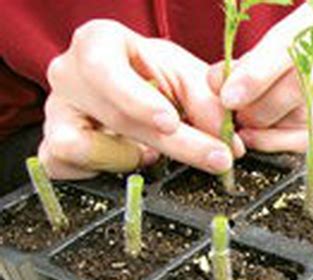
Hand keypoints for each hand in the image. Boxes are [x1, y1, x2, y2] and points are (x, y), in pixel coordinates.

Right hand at [41, 19, 243, 178]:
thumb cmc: (153, 79)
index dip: (137, 101)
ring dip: (127, 158)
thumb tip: (231, 146)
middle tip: (217, 159)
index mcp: (96, 45)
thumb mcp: (186, 79)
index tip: (171, 123)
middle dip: (172, 144)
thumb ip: (209, 104)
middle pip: (112, 118)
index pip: (106, 70)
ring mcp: (55, 114)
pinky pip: (66, 168)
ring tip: (149, 152)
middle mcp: (68, 76)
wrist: (127, 93)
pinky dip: (102, 171)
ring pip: (80, 147)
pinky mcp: (51, 149)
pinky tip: (126, 161)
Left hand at [208, 1, 312, 157]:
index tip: (229, 97)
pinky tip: (275, 145)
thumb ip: (245, 68)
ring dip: (278, 129)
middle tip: (242, 121)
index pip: (291, 41)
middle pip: (305, 80)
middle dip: (265, 107)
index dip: (256, 72)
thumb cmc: (307, 66)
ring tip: (255, 133)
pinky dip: (297, 145)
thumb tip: (215, 82)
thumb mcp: (274, 57)